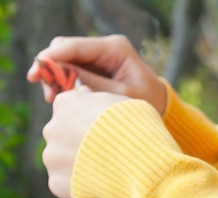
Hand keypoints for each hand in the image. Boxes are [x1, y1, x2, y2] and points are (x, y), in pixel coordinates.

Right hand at [27, 35, 165, 113]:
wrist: (160, 107)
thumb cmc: (147, 103)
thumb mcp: (120, 97)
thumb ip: (91, 84)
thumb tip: (59, 74)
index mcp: (116, 48)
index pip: (75, 46)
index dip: (52, 58)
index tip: (35, 74)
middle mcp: (106, 47)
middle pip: (66, 49)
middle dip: (51, 69)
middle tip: (47, 93)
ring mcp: (99, 56)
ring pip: (65, 59)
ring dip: (55, 78)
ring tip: (52, 99)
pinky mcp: (95, 67)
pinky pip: (71, 70)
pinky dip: (63, 83)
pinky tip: (61, 98)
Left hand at [42, 88, 129, 197]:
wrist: (143, 166)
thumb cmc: (139, 129)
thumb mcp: (124, 101)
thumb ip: (99, 99)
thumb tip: (85, 95)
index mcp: (66, 103)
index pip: (69, 106)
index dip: (87, 116)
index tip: (104, 126)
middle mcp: (52, 128)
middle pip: (62, 133)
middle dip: (79, 140)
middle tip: (107, 150)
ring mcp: (52, 157)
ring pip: (62, 160)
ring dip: (79, 163)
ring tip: (107, 169)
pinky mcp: (57, 183)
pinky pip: (67, 183)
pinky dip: (81, 185)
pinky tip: (102, 183)